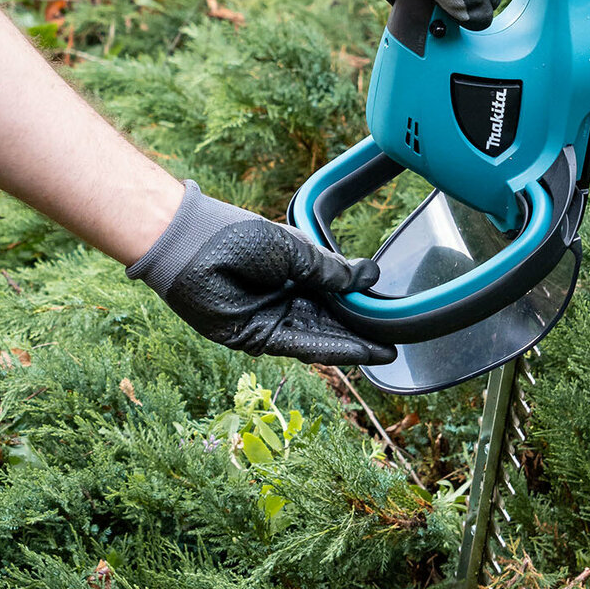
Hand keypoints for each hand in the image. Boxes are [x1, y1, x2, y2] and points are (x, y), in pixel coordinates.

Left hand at [127, 181, 395, 365]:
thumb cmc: (239, 237)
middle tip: (396, 338)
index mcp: (294, 268)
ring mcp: (272, 317)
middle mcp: (285, 294)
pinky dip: (330, 349)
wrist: (194, 247)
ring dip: (352, 342)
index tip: (387, 309)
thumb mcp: (296, 250)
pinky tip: (359, 351)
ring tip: (386, 349)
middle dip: (361, 329)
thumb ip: (331, 270)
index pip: (334, 291)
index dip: (360, 301)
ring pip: (320, 334)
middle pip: (330, 317)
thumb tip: (370, 275)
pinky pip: (301, 346)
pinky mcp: (258, 338)